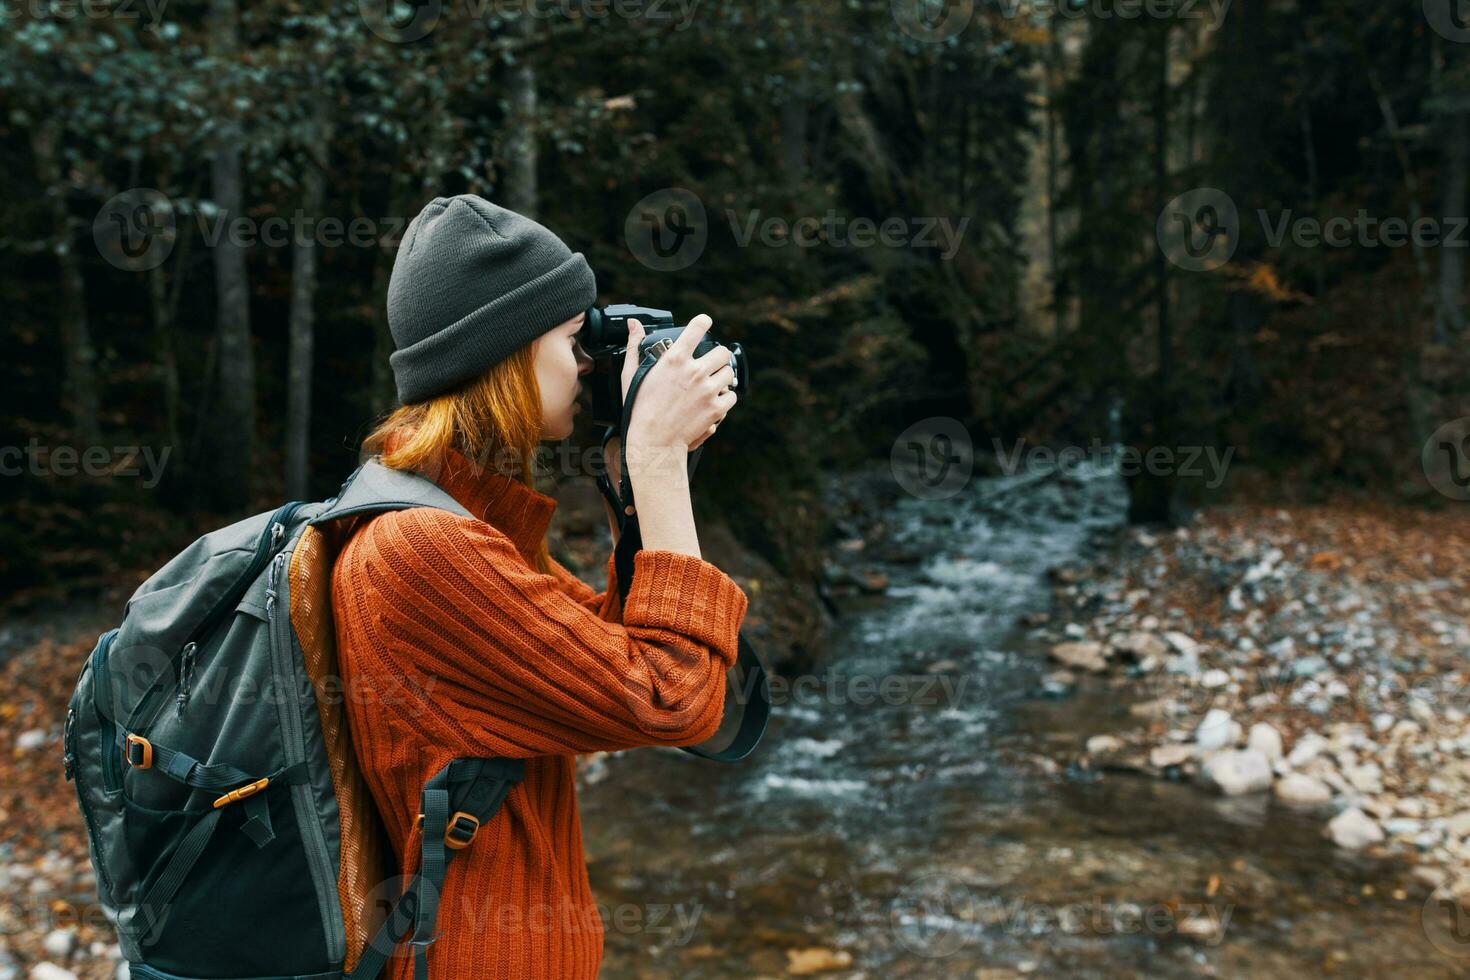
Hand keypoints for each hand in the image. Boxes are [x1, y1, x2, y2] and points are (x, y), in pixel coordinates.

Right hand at [621, 314, 736, 471]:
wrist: (654, 441)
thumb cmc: (640, 409)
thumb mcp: (630, 374)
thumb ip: (634, 345)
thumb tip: (634, 324)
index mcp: (674, 358)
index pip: (698, 327)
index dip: (703, 322)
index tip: (705, 323)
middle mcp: (694, 371)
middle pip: (722, 351)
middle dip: (717, 356)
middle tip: (710, 364)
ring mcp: (708, 390)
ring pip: (729, 373)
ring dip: (722, 377)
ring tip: (712, 384)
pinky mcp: (717, 408)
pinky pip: (731, 395)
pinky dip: (725, 398)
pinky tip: (714, 400)